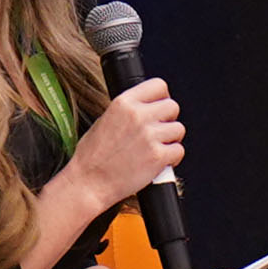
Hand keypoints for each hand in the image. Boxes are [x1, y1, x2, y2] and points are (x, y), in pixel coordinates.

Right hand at [26, 75, 182, 268]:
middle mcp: (138, 116)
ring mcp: (149, 136)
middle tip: (157, 133)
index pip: (159, 86)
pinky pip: (179, 150)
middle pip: (172, 107)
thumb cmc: (93, 156)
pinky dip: (172, 158)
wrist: (88, 183)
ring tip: (155, 149)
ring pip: (179, 129)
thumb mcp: (104, 120)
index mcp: (124, 103)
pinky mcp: (158, 156)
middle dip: (167, 121)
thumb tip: (148, 107)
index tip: (159, 109)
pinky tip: (158, 162)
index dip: (162, 98)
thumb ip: (128, 111)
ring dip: (171, 140)